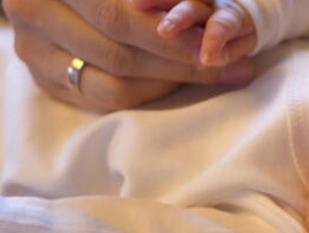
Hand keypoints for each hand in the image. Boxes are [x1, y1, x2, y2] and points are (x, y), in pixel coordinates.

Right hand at [2, 0, 255, 110]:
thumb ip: (165, 0)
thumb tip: (212, 23)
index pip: (120, 18)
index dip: (171, 37)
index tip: (213, 44)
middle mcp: (32, 11)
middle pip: (120, 55)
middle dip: (181, 65)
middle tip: (228, 68)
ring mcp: (33, 50)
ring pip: (114, 85)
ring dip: (168, 83)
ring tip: (207, 74)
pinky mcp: (43, 80)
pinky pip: (103, 100)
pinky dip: (145, 94)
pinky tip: (171, 83)